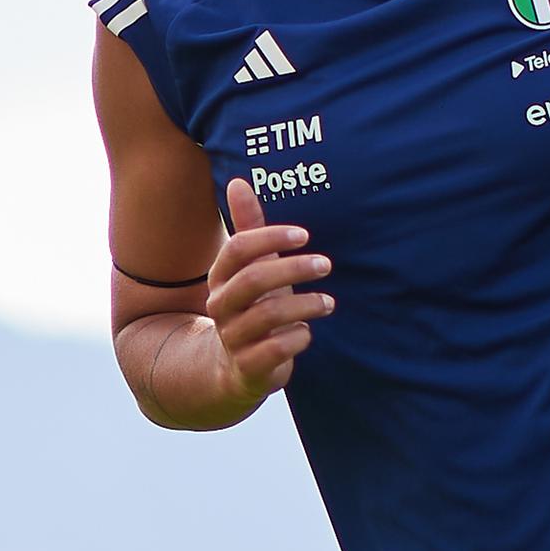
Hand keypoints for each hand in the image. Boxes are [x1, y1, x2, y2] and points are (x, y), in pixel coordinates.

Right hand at [204, 179, 334, 396]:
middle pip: (254, 280)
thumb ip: (247, 228)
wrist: (236, 368)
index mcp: (220, 278)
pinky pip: (277, 349)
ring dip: (307, 304)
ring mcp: (233, 338)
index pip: (238, 249)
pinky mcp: (250, 367)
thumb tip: (238, 181)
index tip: (305, 236)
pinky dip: (299, 336)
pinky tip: (308, 331)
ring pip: (269, 315)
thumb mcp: (250, 269)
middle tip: (326, 265)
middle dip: (295, 269)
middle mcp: (220, 306)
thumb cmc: (251, 307)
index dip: (272, 238)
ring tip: (329, 302)